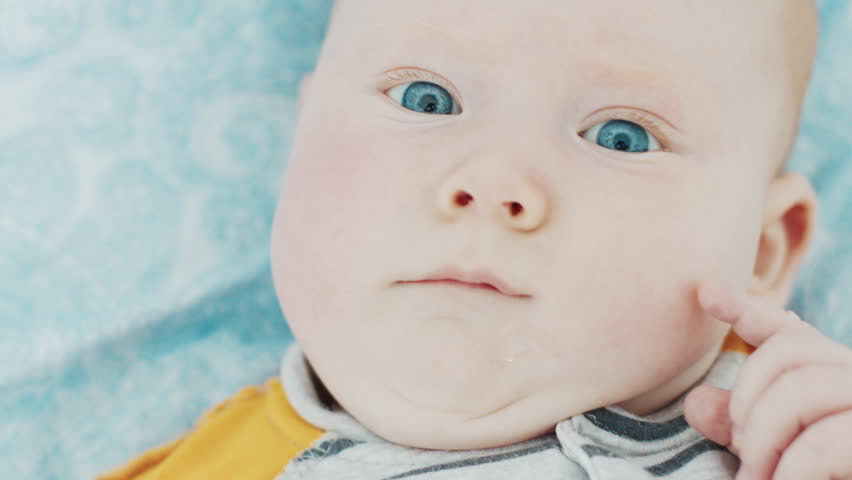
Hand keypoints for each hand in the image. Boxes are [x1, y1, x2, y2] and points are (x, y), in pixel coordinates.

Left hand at [684, 281, 851, 479]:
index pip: (789, 332)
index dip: (747, 309)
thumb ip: (741, 427)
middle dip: (747, 400)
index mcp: (834, 379)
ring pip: (802, 390)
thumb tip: (697, 402)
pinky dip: (789, 470)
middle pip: (787, 353)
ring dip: (762, 439)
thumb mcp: (775, 456)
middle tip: (741, 452)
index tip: (705, 294)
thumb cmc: (826, 477)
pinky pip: (825, 441)